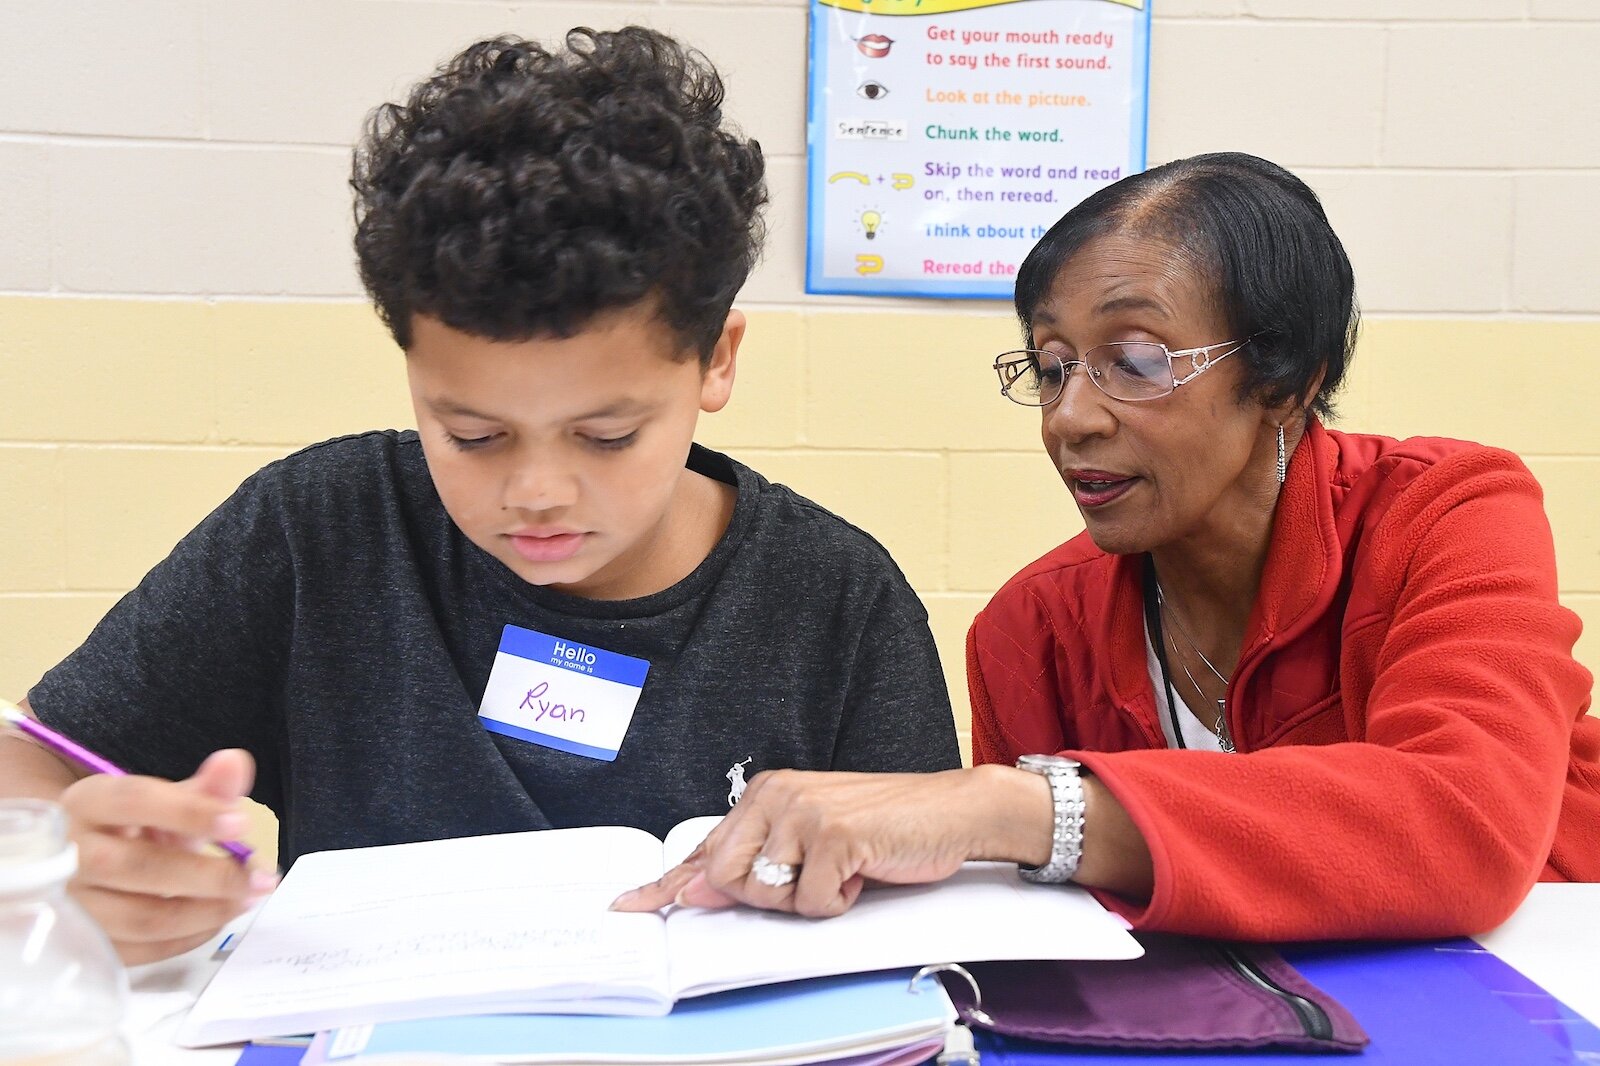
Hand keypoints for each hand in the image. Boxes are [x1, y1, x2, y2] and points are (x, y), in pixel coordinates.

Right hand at [59, 749, 278, 964]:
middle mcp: (67, 853)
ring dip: (207, 911)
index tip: (241, 823)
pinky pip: (140, 951)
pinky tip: (217, 919)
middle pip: (139, 867)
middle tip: (261, 877)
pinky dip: (188, 938)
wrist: (74, 864)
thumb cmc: (128, 829)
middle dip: (211, 875)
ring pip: (141, 917)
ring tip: (248, 898)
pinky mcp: (82, 945)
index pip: (135, 801)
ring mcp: (69, 904)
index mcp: (88, 803)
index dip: (190, 812)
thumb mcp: (163, 802)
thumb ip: (204, 788)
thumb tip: (236, 762)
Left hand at [612, 766, 1046, 917]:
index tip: (631, 904)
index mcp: (765, 793)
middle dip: (765, 897)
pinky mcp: (833, 835)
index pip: (706, 847)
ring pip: (766, 894)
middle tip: (813, 879)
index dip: (667, 884)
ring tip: (843, 870)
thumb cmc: (885, 827)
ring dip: (808, 899)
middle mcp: (776, 796)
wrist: (950, 810)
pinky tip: (863, 871)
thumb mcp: (812, 839)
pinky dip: (841, 902)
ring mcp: (803, 812)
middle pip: (725, 878)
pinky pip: (812, 903)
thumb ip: (758, 861)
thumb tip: (698, 893)